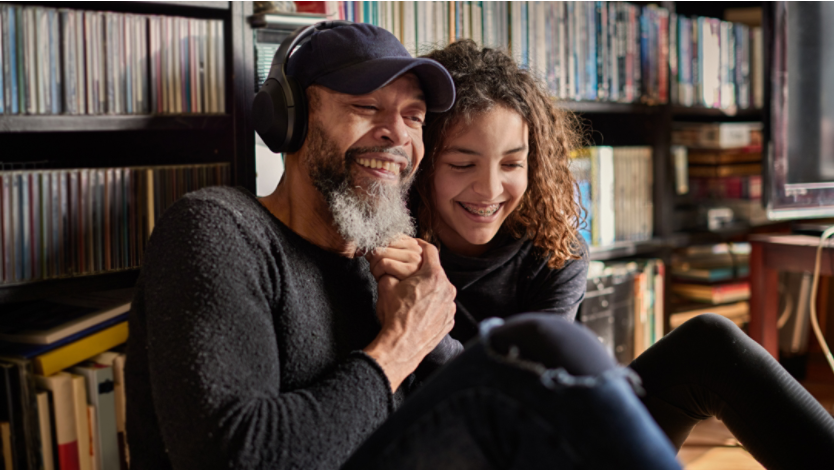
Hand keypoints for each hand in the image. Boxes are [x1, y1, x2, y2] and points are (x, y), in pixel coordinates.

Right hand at [364, 242, 455, 391]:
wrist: (401, 346)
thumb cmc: (394, 316)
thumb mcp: (386, 286)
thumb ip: (390, 270)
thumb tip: (386, 264)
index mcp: (434, 276)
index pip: (430, 250)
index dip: (420, 244)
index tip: (415, 244)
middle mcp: (447, 289)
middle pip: (436, 272)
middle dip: (423, 271)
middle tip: (410, 274)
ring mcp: (450, 306)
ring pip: (440, 290)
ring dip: (429, 289)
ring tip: (414, 296)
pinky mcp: (449, 321)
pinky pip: (442, 307)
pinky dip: (433, 305)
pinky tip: (419, 311)